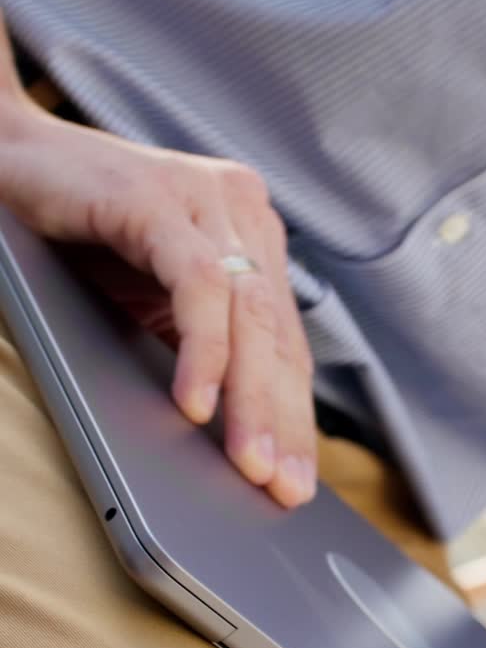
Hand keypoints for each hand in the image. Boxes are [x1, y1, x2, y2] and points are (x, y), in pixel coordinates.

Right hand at [0, 102, 315, 507]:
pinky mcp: (160, 201)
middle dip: (284, 420)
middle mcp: (240, 212)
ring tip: (250, 463)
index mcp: (249, 234)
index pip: (284, 340)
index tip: (295, 480)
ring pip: (247, 316)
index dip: (294, 414)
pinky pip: (198, 286)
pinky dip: (203, 350)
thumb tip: (229, 433)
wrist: (11, 159)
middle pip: (276, 334)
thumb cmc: (80, 233)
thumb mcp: (150, 299)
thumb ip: (196, 345)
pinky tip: (197, 402)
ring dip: (252, 400)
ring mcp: (204, 200)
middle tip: (284, 488)